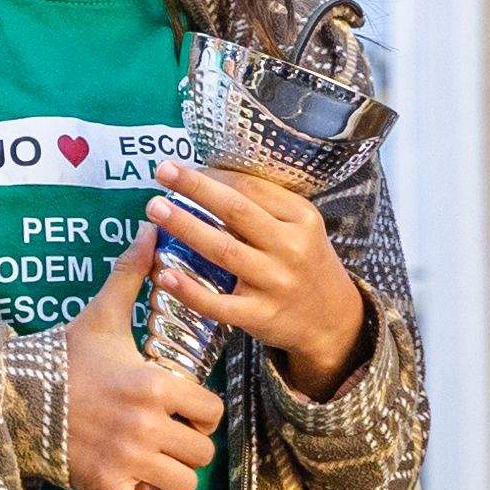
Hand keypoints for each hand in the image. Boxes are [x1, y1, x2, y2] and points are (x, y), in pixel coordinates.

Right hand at [52, 228, 227, 489]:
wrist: (10, 396)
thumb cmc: (61, 357)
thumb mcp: (100, 315)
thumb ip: (132, 273)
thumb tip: (153, 225)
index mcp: (152, 385)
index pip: (209, 410)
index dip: (201, 412)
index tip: (184, 408)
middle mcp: (146, 427)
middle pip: (201, 451)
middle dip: (190, 446)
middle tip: (170, 437)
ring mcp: (127, 462)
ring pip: (182, 484)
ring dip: (175, 479)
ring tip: (158, 465)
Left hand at [150, 158, 369, 393]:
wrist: (334, 321)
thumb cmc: (306, 264)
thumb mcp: (302, 228)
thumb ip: (266, 207)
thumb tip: (210, 179)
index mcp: (301, 217)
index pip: (250, 188)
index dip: (212, 176)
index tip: (182, 168)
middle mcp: (291, 247)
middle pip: (235, 211)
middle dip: (195, 188)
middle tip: (162, 171)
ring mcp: (276, 283)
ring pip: (223, 251)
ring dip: (185, 227)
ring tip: (155, 210)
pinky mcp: (261, 316)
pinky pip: (219, 303)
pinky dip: (190, 290)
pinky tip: (164, 275)